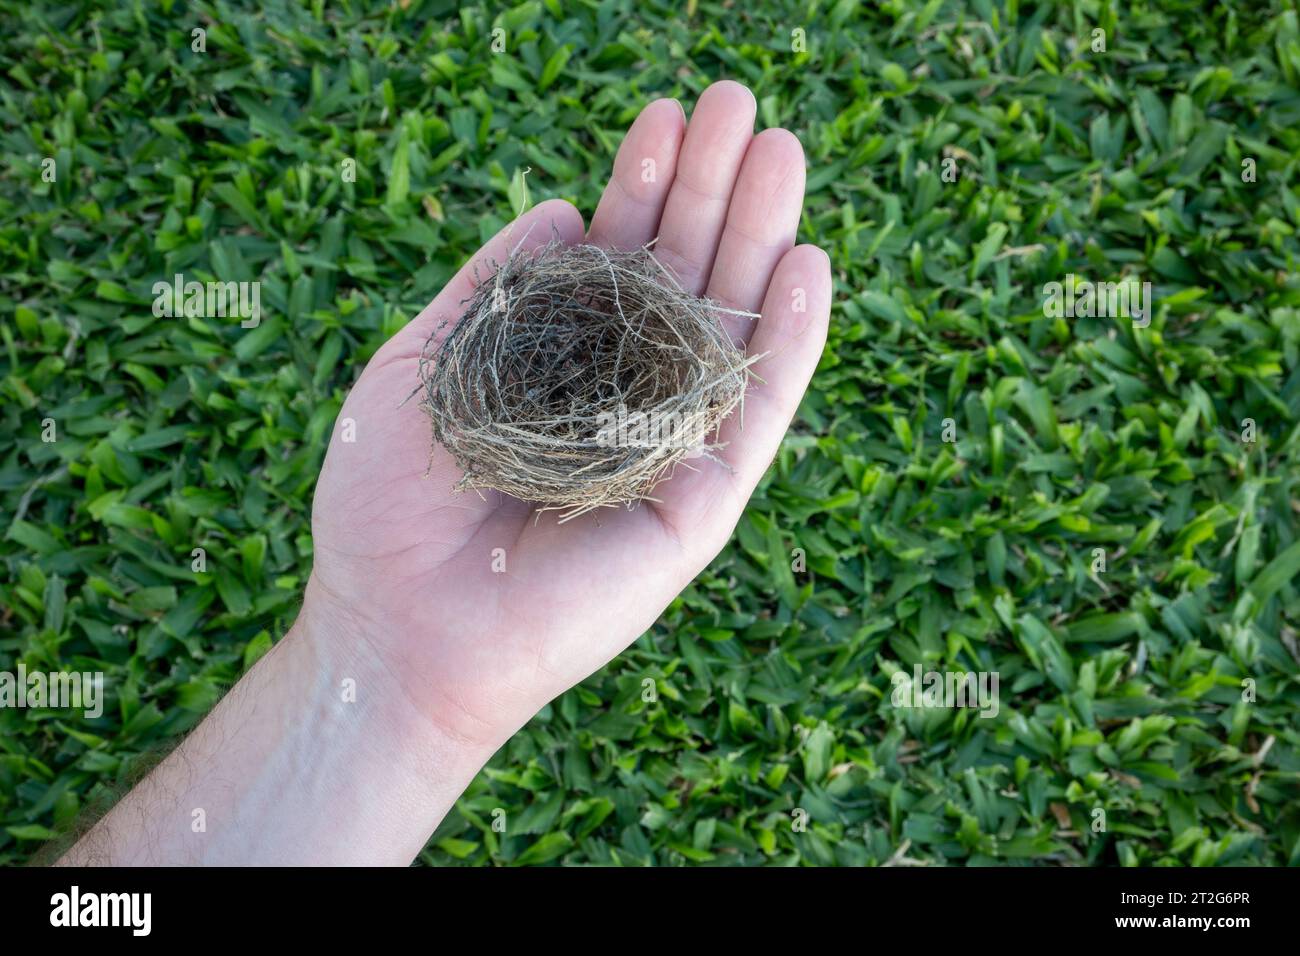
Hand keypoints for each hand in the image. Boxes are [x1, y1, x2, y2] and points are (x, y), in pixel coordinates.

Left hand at [309, 80, 830, 755]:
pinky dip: (786, 341)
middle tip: (740, 102)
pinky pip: (755, 414)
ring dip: (760, 239)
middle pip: (684, 277)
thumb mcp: (426, 364)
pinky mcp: (699, 504)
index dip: (644, 185)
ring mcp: (668, 447)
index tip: (664, 113)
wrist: (400, 628)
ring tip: (781, 149)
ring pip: (729, 329)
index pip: (618, 259)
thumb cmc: (391, 506)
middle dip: (712, 189)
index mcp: (562, 362)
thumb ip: (494, 289)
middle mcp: (624, 397)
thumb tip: (563, 203)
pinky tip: (805, 264)